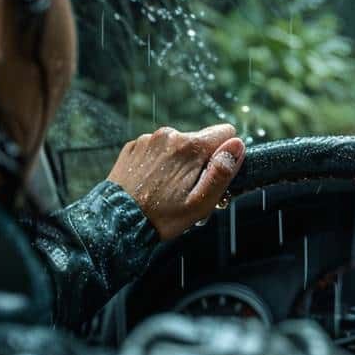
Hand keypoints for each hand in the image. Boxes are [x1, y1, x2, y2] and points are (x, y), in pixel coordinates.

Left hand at [107, 124, 244, 239]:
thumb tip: (238, 145)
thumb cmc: (161, 217)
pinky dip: (159, 164)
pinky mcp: (134, 147)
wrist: (116, 221)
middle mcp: (169, 135)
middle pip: (200, 141)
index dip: (224, 155)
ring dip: (178, 163)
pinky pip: (157, 149)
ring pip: (178, 146)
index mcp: (190, 147)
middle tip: (188, 190)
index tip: (212, 175)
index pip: (226, 132)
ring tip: (167, 190)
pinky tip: (152, 184)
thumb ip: (222, 172)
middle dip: (200, 162)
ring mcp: (148, 140)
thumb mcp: (200, 202)